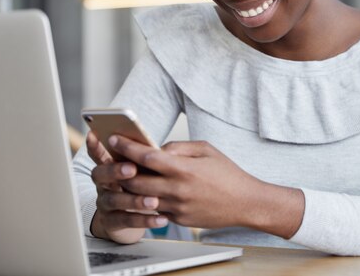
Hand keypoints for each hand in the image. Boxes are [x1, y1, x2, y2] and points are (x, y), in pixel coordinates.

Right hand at [86, 132, 167, 243]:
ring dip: (134, 199)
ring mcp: (105, 203)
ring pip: (115, 199)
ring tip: (154, 201)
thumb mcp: (141, 171)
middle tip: (132, 169)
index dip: (94, 145)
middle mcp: (103, 184)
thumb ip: (145, 160)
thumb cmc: (141, 187)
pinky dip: (144, 219)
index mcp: (110, 167)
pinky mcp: (112, 222)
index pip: (100, 153)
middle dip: (115, 170)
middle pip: (101, 174)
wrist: (131, 219)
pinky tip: (160, 219)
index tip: (93, 134)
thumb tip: (160, 149)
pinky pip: (126, 220)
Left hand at [108, 137, 304, 236]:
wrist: (245, 203)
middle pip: (135, 180)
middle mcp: (177, 189)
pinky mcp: (179, 220)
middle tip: (114, 159)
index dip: (127, 147)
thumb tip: (158, 149)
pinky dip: (148, 199)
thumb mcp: (207, 150)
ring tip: (127, 175)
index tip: (114, 139)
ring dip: (131, 186)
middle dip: (121, 169)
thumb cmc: (228, 173)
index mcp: (184, 169)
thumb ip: (179, 147)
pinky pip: (155, 209)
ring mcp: (176, 207)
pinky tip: (148, 190)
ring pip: (141, 197)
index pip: (146, 157)